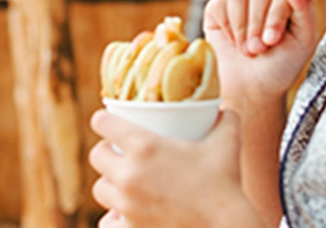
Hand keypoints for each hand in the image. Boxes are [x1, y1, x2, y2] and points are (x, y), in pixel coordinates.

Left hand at [89, 110, 262, 227]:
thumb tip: (224, 108)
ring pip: (100, 189)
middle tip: (120, 153)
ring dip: (110, 184)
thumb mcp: (227, 143)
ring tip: (123, 184)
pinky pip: (107, 222)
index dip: (103, 120)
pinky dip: (114, 219)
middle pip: (97, 155)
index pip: (102, 123)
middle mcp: (128, 174)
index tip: (108, 122)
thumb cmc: (226, 185)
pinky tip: (122, 215)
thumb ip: (226, 119)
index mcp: (144, 146)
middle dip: (107, 152)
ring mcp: (126, 204)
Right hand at [202, 0, 322, 108]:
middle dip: (258, 23)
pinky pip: (218, 3)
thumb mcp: (303, 40)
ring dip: (242, 27)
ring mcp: (241, 0)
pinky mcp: (218, 9)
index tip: (272, 41)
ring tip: (248, 49)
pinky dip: (226, 26)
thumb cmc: (281, 65)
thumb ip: (304, 7)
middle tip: (259, 48)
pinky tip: (232, 41)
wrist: (252, 89)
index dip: (276, 15)